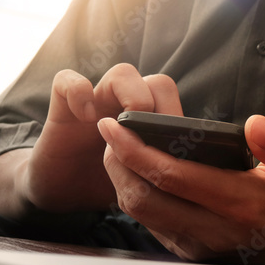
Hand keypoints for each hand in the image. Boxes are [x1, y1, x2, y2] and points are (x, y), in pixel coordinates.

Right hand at [9, 64, 182, 214]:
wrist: (66, 192)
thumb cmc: (109, 184)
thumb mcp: (145, 183)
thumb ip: (168, 171)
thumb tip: (201, 175)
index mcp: (151, 122)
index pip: (181, 104)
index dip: (181, 121)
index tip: (176, 152)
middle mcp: (127, 106)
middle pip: (160, 83)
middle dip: (163, 111)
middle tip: (153, 143)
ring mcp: (97, 102)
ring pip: (123, 73)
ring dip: (132, 98)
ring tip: (125, 128)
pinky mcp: (63, 107)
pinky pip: (68, 80)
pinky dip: (79, 93)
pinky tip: (87, 118)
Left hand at [97, 114, 264, 264]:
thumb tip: (255, 125)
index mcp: (243, 203)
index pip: (173, 176)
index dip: (136, 149)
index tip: (115, 125)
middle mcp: (217, 229)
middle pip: (145, 198)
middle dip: (118, 162)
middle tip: (110, 133)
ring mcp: (202, 245)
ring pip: (142, 214)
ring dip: (121, 180)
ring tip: (118, 150)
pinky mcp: (193, 253)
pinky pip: (152, 225)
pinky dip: (137, 196)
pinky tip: (137, 174)